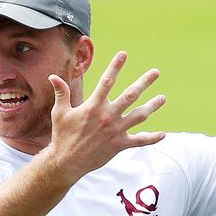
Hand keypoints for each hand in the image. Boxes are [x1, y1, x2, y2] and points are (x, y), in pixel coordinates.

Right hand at [44, 51, 164, 178]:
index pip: (107, 81)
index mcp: (94, 106)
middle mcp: (108, 116)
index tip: (124, 54)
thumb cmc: (62, 135)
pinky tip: (162, 134)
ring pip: (140, 115)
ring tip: (163, 98)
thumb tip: (53, 76)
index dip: (115, 66)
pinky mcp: (120, 145)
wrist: (66, 161)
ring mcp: (116, 131)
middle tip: (156, 72)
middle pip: (131, 95)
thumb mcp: (59, 112)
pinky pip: (140, 141)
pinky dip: (152, 138)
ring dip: (152, 106)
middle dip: (144, 82)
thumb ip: (61, 93)